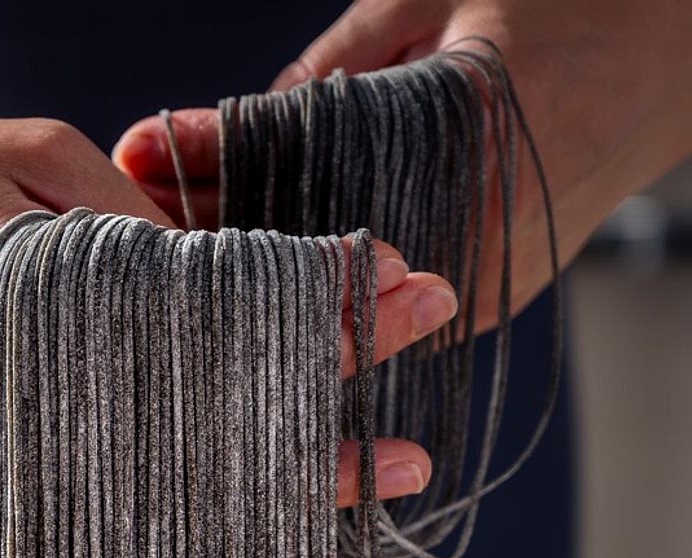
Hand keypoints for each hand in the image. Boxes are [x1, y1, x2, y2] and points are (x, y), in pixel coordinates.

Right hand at [0, 117, 455, 500]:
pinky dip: (197, 507)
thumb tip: (237, 281)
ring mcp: (7, 458)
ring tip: (361, 492)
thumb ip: (134, 225)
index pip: (204, 326)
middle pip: (191, 450)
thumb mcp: (30, 161)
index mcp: (20, 304)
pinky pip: (115, 506)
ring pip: (157, 500)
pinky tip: (262, 503)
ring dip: (268, 495)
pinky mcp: (1, 481)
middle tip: (408, 461)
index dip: (310, 318)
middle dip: (315, 454)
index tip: (399, 300)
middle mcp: (18, 402)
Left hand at [114, 0, 691, 330]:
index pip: (298, 190)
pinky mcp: (484, 303)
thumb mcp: (443, 0)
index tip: (141, 153)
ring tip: (176, 237)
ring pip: (337, 300)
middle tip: (140, 205)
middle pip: (306, 264)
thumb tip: (222, 127)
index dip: (212, 172)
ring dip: (259, 267)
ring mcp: (477, 294)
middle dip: (217, 233)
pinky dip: (315, 283)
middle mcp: (469, 258)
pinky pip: (377, 309)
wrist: (690, 44)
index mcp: (460, 171)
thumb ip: (331, 73)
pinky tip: (257, 259)